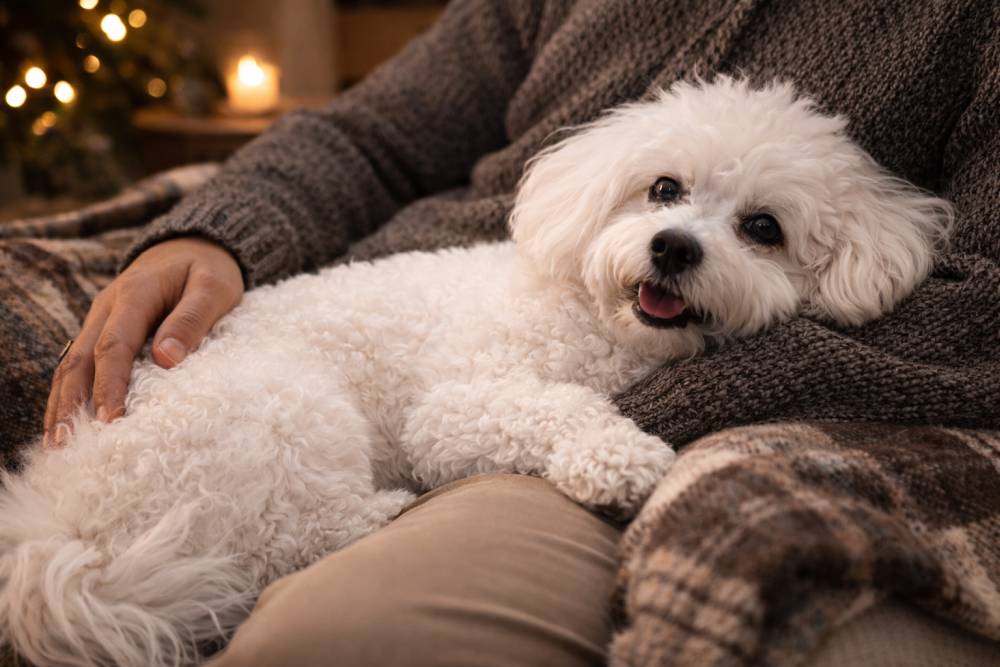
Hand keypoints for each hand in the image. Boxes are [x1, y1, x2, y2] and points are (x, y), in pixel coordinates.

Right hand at [43, 237, 244, 447]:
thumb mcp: (214, 288)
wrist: (194, 246)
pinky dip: (71, 393)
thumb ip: (192, 320)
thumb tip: (166, 360)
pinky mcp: (104, 330)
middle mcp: (107, 307)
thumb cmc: (208, 270)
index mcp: (135, 294)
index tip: (109, 420)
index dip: (109, 385)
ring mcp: (101, 319)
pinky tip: (67, 422)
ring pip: (72, 364)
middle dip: (71, 403)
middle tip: (66, 445)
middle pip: (81, 359)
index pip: (114, 346)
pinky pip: (81, 363)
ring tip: (57, 445)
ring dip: (62, 403)